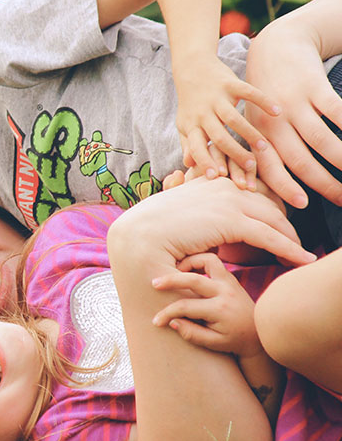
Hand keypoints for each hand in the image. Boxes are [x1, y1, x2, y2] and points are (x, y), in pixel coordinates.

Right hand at [117, 176, 314, 266]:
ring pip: (273, 219)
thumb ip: (191, 210)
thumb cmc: (148, 231)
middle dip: (284, 223)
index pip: (248, 193)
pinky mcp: (231, 220)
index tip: (277, 227)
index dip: (266, 211)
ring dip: (291, 238)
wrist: (137, 237)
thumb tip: (196, 214)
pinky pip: (270, 236)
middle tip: (296, 243)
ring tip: (302, 255)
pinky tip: (302, 260)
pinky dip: (290, 249)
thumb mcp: (175, 215)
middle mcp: (221, 185)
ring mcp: (228, 200)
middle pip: (267, 204)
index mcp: (208, 180)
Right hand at [151, 253, 261, 357]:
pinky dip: (198, 260)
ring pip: (206, 260)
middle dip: (170, 280)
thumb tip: (171, 321)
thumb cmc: (234, 340)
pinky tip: (187, 270)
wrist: (259, 334)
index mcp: (220, 310)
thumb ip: (192, 334)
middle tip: (153, 283)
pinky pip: (213, 260)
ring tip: (174, 270)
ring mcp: (229, 282)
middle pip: (193, 279)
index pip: (185, 307)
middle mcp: (225, 292)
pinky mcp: (230, 277)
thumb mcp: (213, 344)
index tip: (155, 321)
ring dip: (188, 262)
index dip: (166, 313)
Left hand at [174, 54, 279, 186]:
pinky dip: (263, 102)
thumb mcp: (185, 125)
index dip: (204, 161)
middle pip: (218, 137)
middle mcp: (203, 113)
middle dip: (234, 153)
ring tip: (264, 147)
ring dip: (249, 133)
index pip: (196, 147)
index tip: (217, 176)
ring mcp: (216, 98)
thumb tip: (188, 166)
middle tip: (251, 166)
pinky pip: (248, 93)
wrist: (192, 69)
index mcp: (191, 126)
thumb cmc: (191, 104)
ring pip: (233, 119)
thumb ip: (189, 145)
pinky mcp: (230, 83)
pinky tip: (276, 113)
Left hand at [246, 22, 341, 208]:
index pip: (269, 168)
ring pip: (322, 140)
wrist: (274, 48)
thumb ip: (257, 150)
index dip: (284, 188)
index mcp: (257, 134)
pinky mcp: (314, 86)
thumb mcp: (252, 121)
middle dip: (322, 183)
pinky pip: (337, 113)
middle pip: (300, 160)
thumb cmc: (263, 95)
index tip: (302, 206)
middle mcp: (274, 121)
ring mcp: (294, 104)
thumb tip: (258, 189)